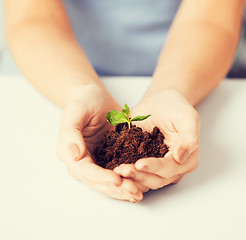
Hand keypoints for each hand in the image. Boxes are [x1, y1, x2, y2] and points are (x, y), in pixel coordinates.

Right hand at [57, 84, 145, 201]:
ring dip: (123, 190)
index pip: (85, 171)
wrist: (95, 98)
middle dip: (116, 189)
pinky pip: (119, 173)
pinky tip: (141, 185)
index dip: (101, 178)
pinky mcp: (110, 158)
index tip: (117, 180)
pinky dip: (129, 180)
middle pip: (98, 182)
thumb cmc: (84, 101)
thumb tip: (74, 156)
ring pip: (109, 182)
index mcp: (71, 153)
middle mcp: (83, 162)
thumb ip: (71, 133)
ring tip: (139, 193)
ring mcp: (97, 162)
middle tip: (134, 191)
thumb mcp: (75, 111)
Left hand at [114, 89, 199, 189]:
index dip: (155, 168)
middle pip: (155, 179)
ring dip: (130, 177)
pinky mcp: (143, 162)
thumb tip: (180, 158)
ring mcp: (156, 167)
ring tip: (116, 170)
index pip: (170, 169)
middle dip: (139, 176)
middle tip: (122, 170)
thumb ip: (189, 138)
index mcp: (186, 160)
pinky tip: (113, 169)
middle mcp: (172, 168)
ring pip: (144, 179)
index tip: (139, 164)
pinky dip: (125, 172)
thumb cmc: (176, 107)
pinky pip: (134, 171)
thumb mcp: (187, 118)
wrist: (160, 103)